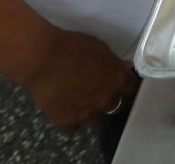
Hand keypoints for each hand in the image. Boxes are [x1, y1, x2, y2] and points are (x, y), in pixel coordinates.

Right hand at [21, 28, 137, 129]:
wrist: (44, 58)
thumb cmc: (72, 46)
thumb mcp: (99, 48)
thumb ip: (113, 62)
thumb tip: (123, 67)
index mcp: (117, 79)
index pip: (130, 87)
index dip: (124, 83)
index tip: (118, 80)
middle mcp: (106, 100)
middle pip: (116, 106)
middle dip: (109, 99)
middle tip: (98, 91)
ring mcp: (87, 114)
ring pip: (97, 120)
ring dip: (92, 112)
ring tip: (81, 102)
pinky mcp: (66, 122)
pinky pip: (72, 129)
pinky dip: (70, 122)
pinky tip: (65, 112)